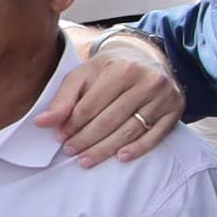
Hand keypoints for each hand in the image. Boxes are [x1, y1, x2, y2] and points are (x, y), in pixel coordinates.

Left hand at [38, 30, 184, 162]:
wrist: (147, 57)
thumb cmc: (111, 68)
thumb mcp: (85, 74)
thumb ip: (63, 98)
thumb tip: (41, 123)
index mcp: (121, 69)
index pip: (91, 105)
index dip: (73, 124)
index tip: (60, 137)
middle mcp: (146, 81)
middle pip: (110, 120)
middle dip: (86, 140)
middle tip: (70, 151)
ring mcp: (163, 96)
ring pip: (130, 130)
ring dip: (106, 149)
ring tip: (86, 160)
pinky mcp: (175, 109)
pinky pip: (155, 135)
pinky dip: (138, 149)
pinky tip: (120, 157)